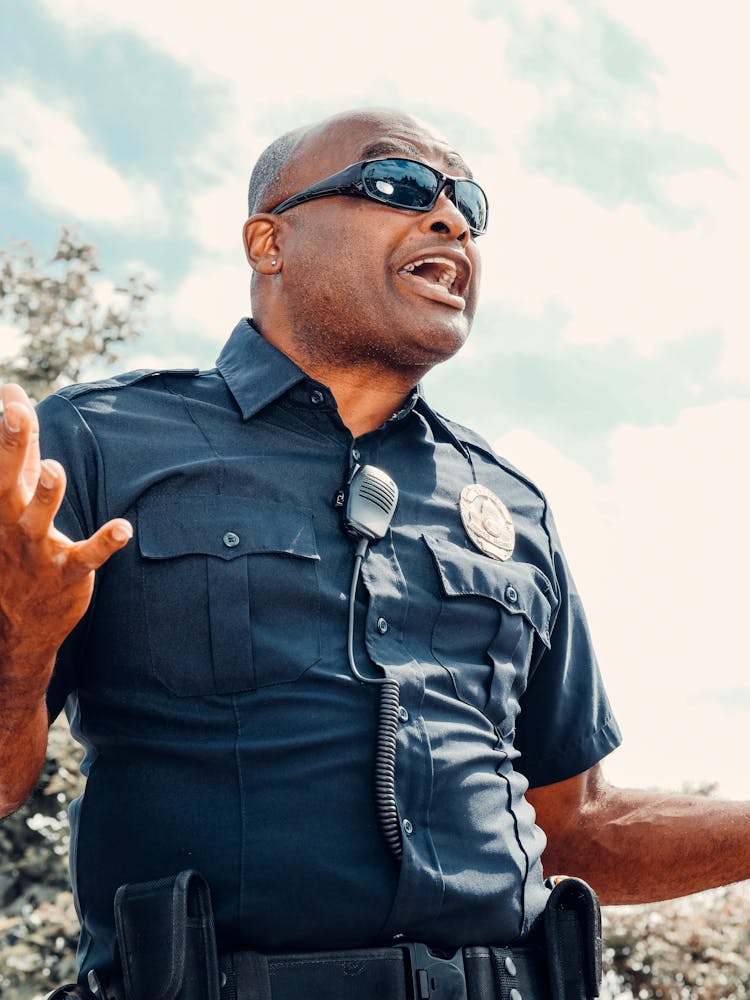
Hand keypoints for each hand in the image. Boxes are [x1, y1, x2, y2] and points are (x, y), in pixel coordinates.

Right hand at [0, 383, 131, 670]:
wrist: (16, 625)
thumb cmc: (18, 545)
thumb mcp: (14, 496)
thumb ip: (20, 449)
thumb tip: (13, 391)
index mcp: (3, 503)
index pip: (6, 461)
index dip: (8, 429)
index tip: (13, 396)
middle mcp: (13, 523)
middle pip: (6, 483)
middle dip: (11, 448)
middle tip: (16, 414)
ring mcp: (38, 550)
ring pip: (37, 521)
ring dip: (46, 494)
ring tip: (55, 468)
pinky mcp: (66, 574)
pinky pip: (85, 558)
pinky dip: (103, 543)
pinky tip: (123, 528)